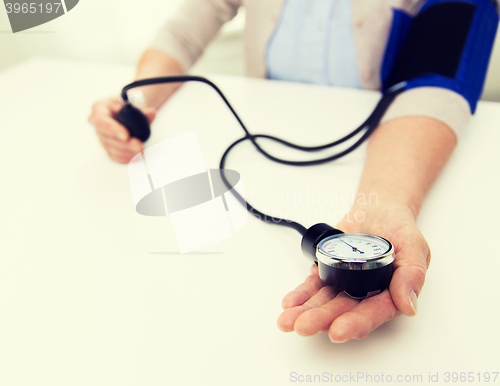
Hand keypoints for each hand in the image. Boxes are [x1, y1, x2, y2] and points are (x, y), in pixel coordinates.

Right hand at [88, 97, 155, 163]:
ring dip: (128, 152)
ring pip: (112, 150)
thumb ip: (143, 110)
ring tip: (142, 149)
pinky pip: (116, 157)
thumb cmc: (129, 107)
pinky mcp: (108, 149)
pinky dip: (128, 157)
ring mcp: (101, 139)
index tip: (126, 136)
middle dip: (124, 144)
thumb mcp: (135, 103)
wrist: (129, 114)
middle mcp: (97, 126)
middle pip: (107, 138)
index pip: (101, 121)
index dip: (112, 129)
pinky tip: (138, 155)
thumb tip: (151, 113)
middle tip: (139, 146)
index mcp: (99, 109)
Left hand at [277, 202, 429, 341]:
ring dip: (306, 312)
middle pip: (342, 311)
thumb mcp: (414, 245)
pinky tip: (289, 303)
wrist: (378, 209)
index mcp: (390, 294)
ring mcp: (344, 285)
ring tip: (287, 321)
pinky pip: (312, 286)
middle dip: (322, 320)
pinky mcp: (328, 273)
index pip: (373, 313)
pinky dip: (301, 295)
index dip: (356, 323)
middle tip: (303, 326)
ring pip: (324, 302)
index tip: (338, 331)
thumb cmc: (399, 228)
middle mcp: (366, 295)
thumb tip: (408, 306)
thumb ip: (412, 274)